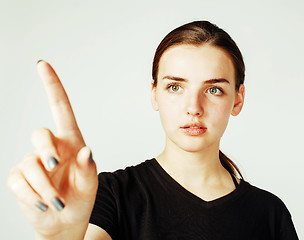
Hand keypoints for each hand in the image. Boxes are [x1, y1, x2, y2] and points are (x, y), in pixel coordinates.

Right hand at [7, 61, 97, 238]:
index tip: (43, 65)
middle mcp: (50, 148)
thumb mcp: (90, 184)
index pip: (61, 109)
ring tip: (56, 201)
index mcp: (70, 142)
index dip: (52, 86)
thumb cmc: (80, 198)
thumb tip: (86, 151)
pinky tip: (43, 204)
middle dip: (45, 149)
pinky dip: (33, 196)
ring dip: (44, 187)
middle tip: (53, 164)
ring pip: (30, 164)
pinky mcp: (19, 179)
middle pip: (40, 133)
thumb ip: (88, 168)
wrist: (65, 221)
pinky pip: (19, 183)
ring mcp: (32, 162)